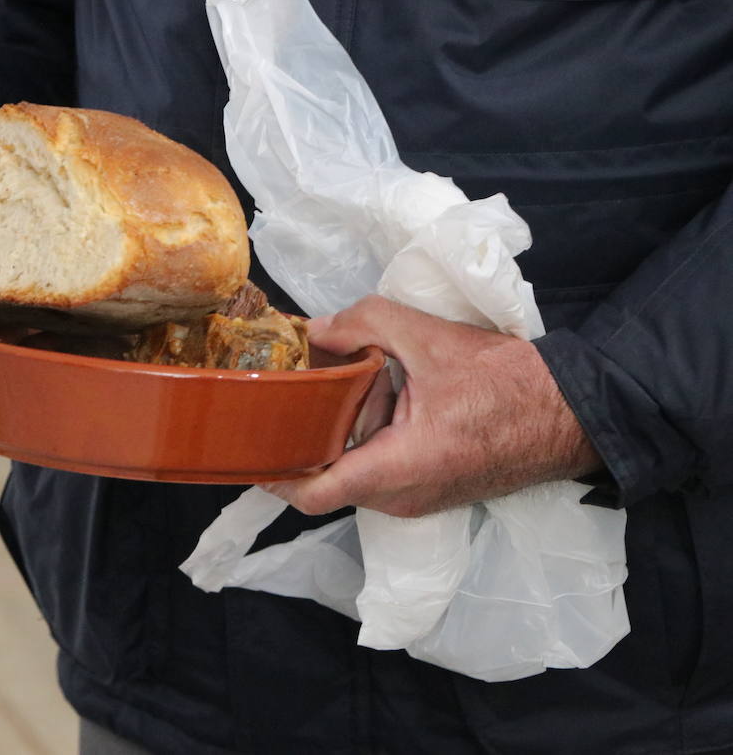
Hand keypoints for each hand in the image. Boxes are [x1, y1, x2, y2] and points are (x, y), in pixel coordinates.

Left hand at [265, 296, 601, 517]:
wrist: (572, 411)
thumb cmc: (508, 382)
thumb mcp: (430, 337)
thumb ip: (365, 323)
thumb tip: (313, 330)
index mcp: (398, 468)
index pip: (313, 494)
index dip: (273, 472)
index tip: (250, 441)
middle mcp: (402, 498)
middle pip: (327, 475)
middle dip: (309, 432)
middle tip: (299, 386)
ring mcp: (417, 500)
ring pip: (354, 471)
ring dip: (344, 431)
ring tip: (353, 380)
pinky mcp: (430, 490)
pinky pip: (380, 470)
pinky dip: (370, 436)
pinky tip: (384, 392)